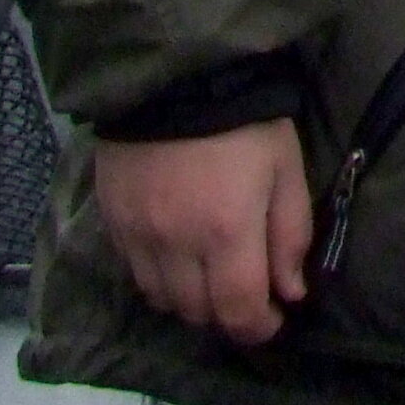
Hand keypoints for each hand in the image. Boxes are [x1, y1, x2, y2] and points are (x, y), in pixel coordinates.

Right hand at [92, 118, 311, 345]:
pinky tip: (177, 258)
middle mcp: (177, 245)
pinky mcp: (113, 223)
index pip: (239, 311)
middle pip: (198, 313)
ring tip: (211, 279)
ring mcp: (138, 236)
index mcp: (227, 232)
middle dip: (227, 315)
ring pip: (162, 301)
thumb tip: (291, 293)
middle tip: (246, 295)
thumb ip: (290, 235)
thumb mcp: (286, 169)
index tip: (273, 320)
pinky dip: (159, 279)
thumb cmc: (247, 120)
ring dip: (191, 302)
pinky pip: (135, 274)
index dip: (259, 328)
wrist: (178, 76)